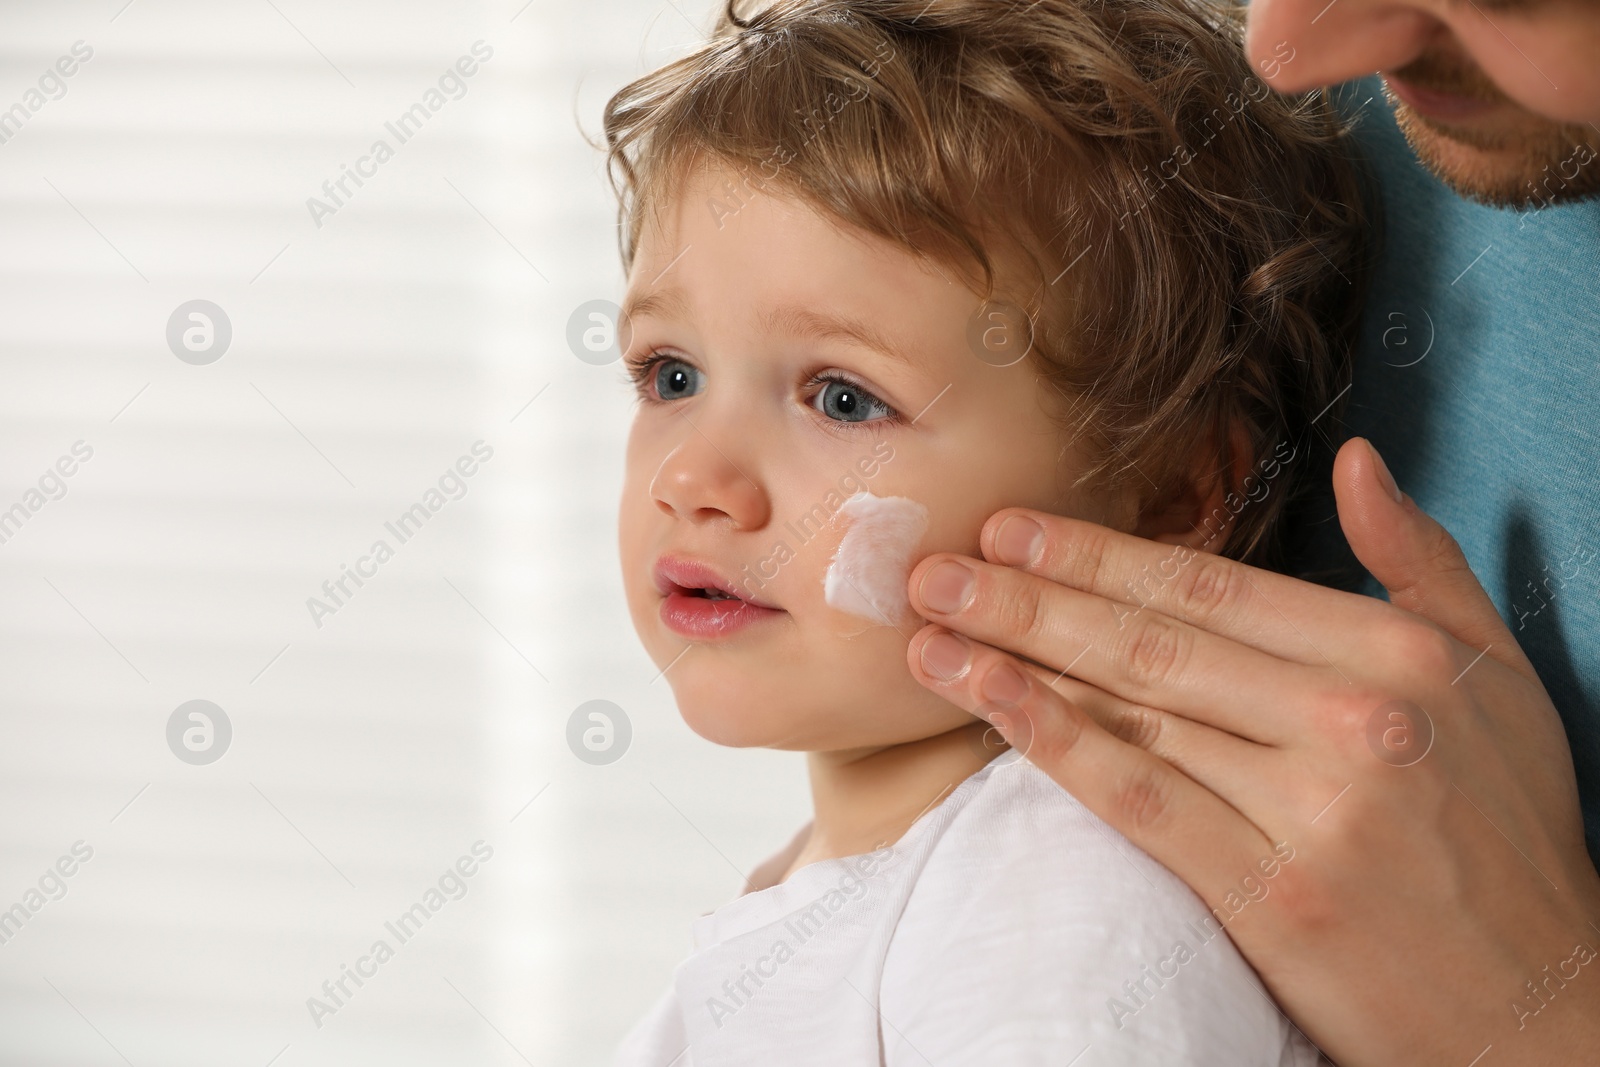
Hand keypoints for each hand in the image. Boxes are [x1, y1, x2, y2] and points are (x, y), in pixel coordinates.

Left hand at [903, 437, 1599, 1065]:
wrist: (1541, 1009)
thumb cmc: (1506, 833)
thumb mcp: (1494, 675)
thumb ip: (1419, 560)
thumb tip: (1356, 459)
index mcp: (1395, 652)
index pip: (1211, 585)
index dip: (1097, 553)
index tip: (1013, 528)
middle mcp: (1353, 718)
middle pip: (1152, 638)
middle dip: (1027, 595)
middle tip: (936, 565)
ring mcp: (1313, 808)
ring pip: (1134, 710)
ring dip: (1015, 659)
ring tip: (930, 627)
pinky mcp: (1275, 893)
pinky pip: (1140, 798)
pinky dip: (1054, 741)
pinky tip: (987, 699)